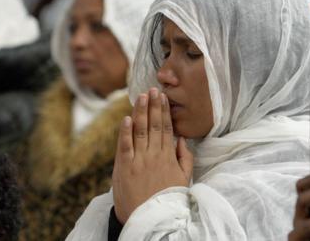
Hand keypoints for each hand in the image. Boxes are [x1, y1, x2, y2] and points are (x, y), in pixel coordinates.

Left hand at [112, 88, 193, 223]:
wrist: (150, 219)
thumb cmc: (166, 199)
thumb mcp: (183, 180)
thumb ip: (185, 158)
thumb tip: (182, 140)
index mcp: (168, 157)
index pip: (166, 128)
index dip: (164, 111)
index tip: (163, 97)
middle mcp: (154, 155)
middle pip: (154, 125)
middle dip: (154, 106)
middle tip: (153, 89)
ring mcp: (139, 160)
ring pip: (140, 131)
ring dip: (140, 112)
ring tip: (141, 96)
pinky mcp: (124, 167)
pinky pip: (125, 146)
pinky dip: (125, 131)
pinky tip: (126, 118)